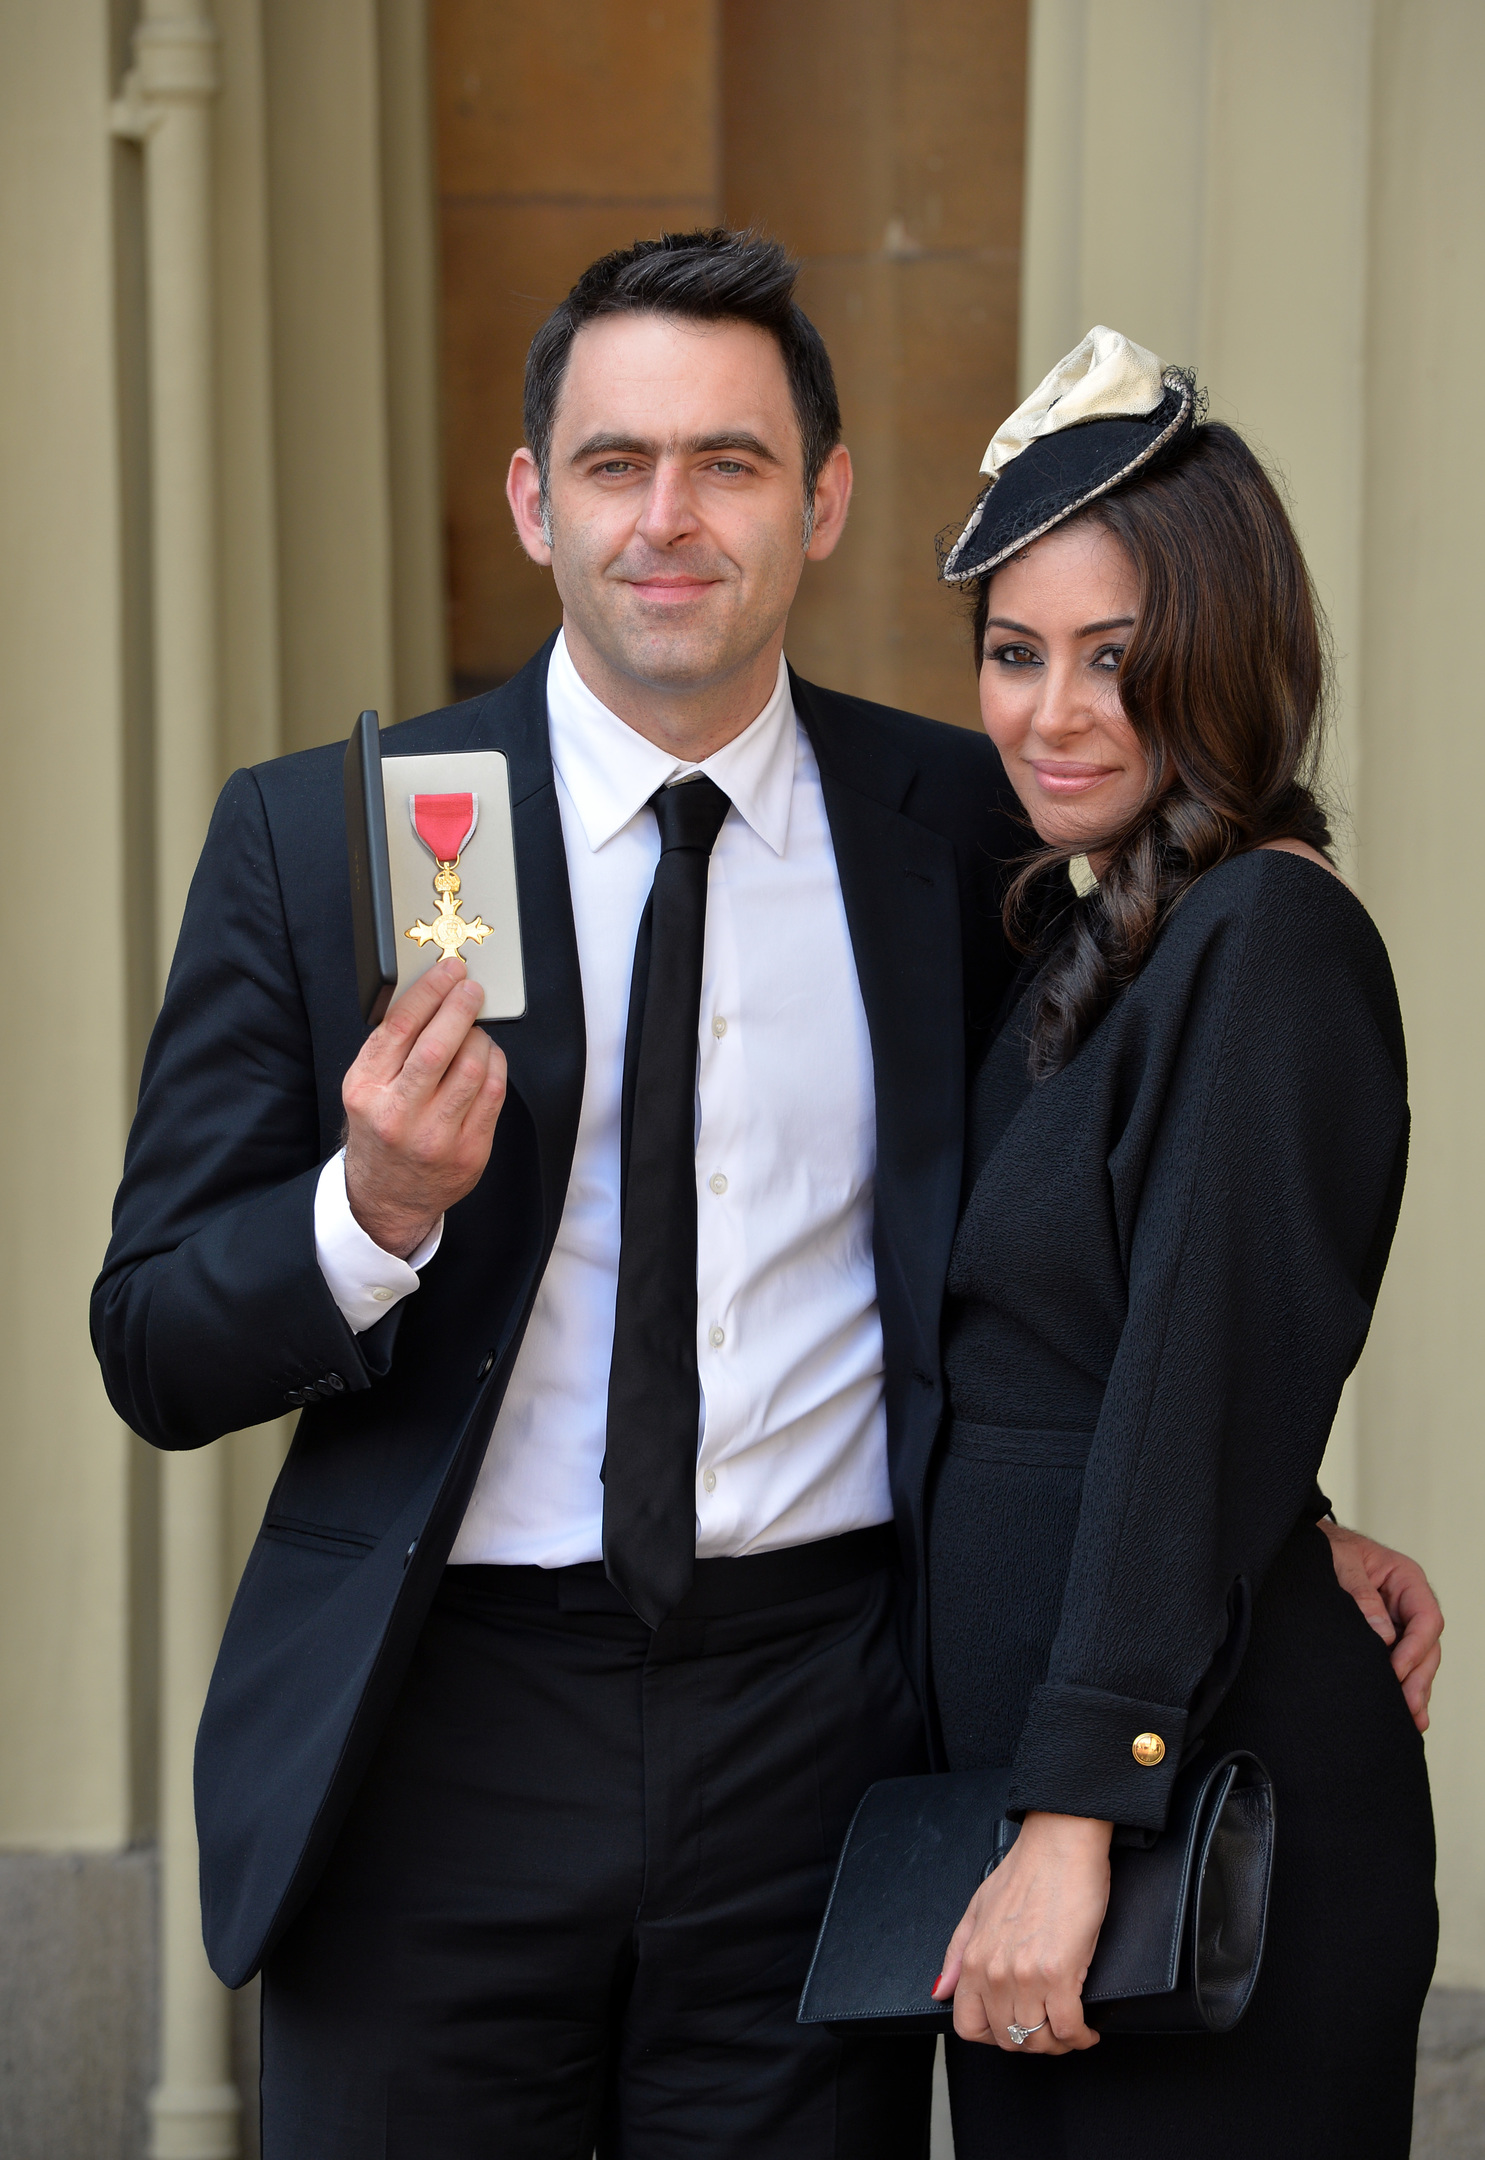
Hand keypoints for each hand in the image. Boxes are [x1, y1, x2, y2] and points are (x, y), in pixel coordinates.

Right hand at [342, 958, 506, 1257]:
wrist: (389, 1196)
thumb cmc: (380, 1131)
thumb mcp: (366, 1088)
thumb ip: (391, 1047)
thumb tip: (431, 994)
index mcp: (365, 1091)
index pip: (400, 1028)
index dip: (429, 992)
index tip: (448, 971)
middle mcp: (398, 1115)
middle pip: (439, 1046)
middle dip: (460, 1008)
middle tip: (471, 989)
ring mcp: (436, 1137)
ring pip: (472, 1067)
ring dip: (480, 1037)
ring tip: (475, 1030)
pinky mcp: (469, 1151)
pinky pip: (494, 1093)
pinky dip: (495, 1064)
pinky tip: (487, 1057)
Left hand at [931, 1811, 1110, 2053]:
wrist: (1060, 1845)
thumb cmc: (1026, 1871)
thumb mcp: (978, 1907)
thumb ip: (956, 1954)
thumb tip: (940, 1990)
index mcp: (973, 1959)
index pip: (969, 2027)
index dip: (993, 2038)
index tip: (1013, 2030)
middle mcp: (994, 1973)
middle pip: (1009, 2040)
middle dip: (1031, 2042)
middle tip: (1048, 2030)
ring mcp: (1025, 1976)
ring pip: (1038, 2040)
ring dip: (1058, 2043)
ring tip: (1070, 2030)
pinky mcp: (1059, 1974)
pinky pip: (1068, 2028)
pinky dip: (1080, 2037)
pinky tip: (1087, 2029)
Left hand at [1319, 1519, 1442, 1731]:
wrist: (1307, 1546)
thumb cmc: (1326, 1547)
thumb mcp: (1341, 1561)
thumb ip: (1360, 1593)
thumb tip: (1382, 1634)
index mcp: (1405, 1579)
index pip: (1425, 1618)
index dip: (1415, 1647)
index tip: (1396, 1670)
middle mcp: (1408, 1602)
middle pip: (1427, 1645)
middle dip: (1419, 1678)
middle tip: (1408, 1708)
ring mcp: (1399, 1622)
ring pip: (1418, 1660)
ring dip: (1416, 1690)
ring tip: (1413, 1721)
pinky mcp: (1385, 1638)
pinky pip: (1401, 1664)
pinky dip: (1404, 1686)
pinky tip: (1405, 1713)